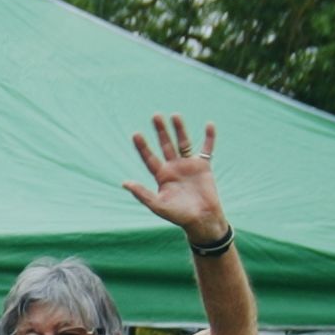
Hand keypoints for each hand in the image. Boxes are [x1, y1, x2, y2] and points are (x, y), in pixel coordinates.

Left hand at [121, 112, 228, 242]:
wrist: (202, 219)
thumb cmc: (178, 215)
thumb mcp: (157, 205)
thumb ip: (142, 193)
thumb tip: (124, 183)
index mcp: (161, 176)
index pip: (149, 158)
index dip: (142, 147)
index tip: (136, 134)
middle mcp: (173, 168)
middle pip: (165, 145)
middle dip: (160, 131)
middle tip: (155, 115)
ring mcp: (188, 165)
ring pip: (183, 143)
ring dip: (179, 129)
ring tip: (175, 115)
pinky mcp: (203, 166)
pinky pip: (207, 148)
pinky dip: (209, 137)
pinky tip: (210, 125)